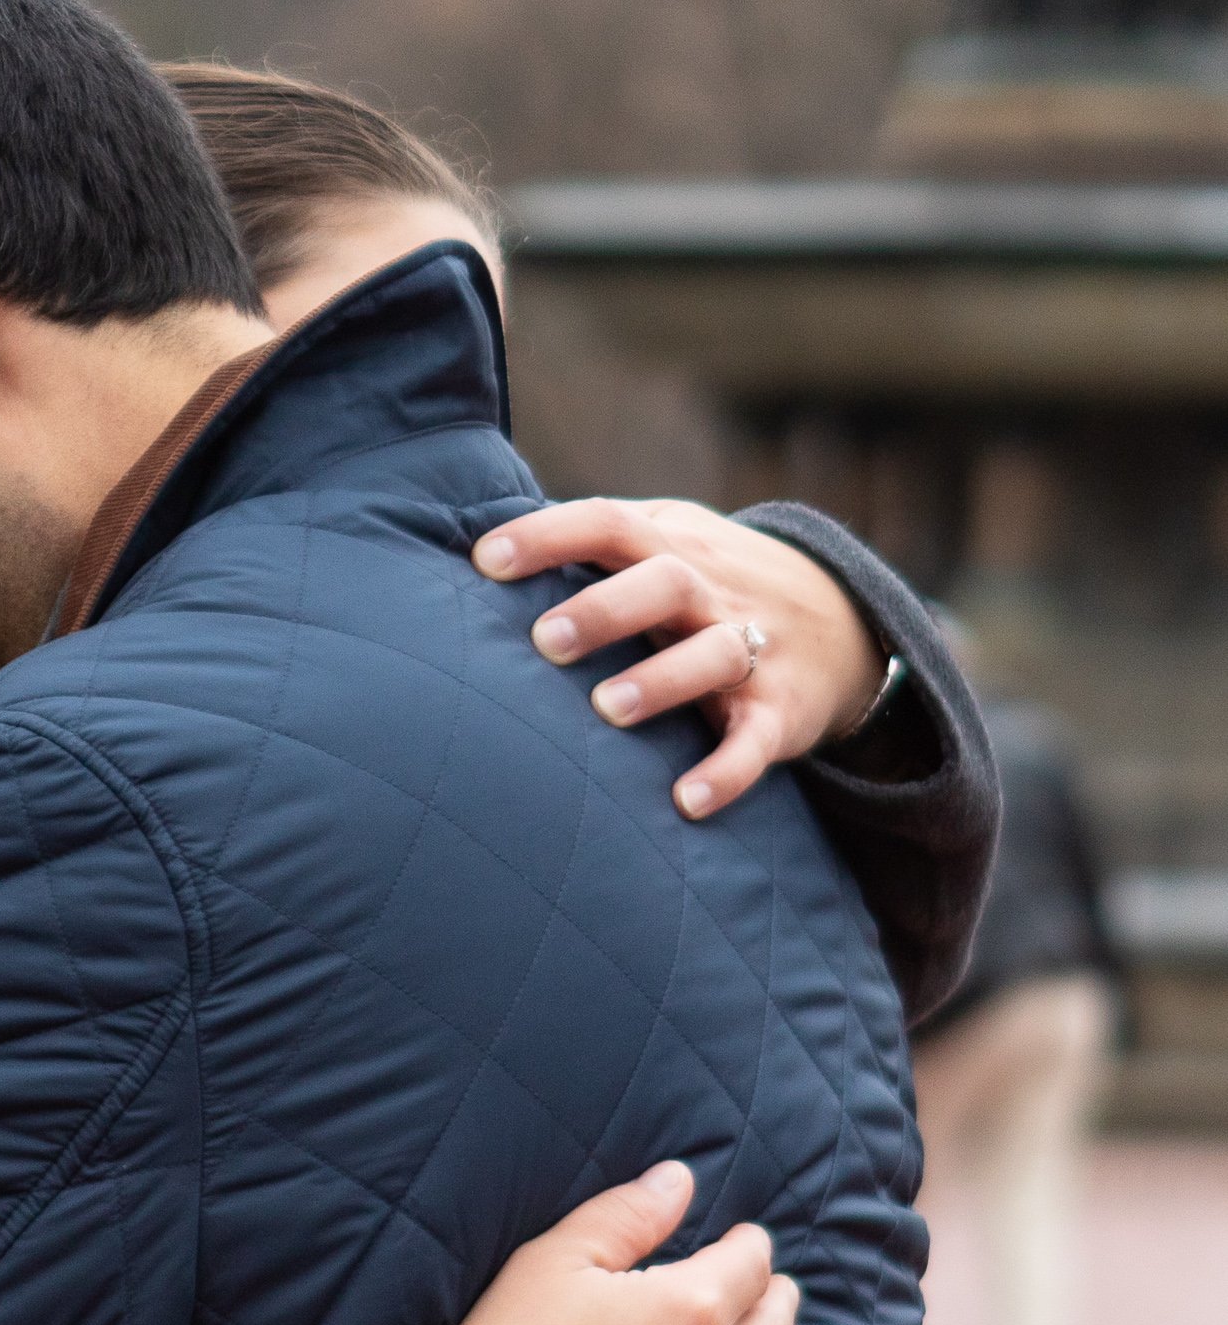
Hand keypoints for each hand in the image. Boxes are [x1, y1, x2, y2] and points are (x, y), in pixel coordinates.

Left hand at [471, 497, 883, 819]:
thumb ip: (594, 542)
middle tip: (544, 640)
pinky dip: (726, 772)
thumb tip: (477, 546)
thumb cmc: (709, 582)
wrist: (846, 623)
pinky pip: (756, 742)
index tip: (484, 560)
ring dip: (660, 680)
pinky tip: (685, 801)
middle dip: (604, 608)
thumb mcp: (667, 541)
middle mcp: (711, 591)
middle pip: (663, 581)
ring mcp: (752, 650)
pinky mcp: (780, 712)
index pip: (607, 522)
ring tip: (605, 710)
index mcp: (671, 543)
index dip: (546, 535)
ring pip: (713, 654)